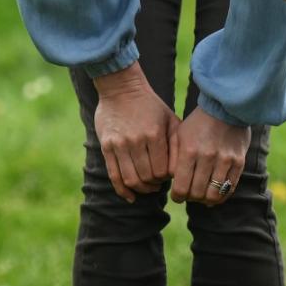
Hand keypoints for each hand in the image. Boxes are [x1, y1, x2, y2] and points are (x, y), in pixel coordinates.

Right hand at [90, 64, 179, 201]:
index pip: (163, 171)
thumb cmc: (150, 106)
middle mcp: (135, 141)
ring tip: (147, 187)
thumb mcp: (170, 120)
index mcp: (153, 135)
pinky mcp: (106, 146)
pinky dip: (122, 190)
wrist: (120, 89)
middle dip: (155, 184)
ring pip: (131, 179)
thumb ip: (177, 144)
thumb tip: (179, 171)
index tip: (168, 174)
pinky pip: (114, 175)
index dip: (167, 178)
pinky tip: (130, 197)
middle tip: (158, 182)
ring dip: (141, 189)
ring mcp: (119, 144)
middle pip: (147, 177)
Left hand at [167, 108, 251, 205]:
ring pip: (214, 195)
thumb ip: (172, 159)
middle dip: (190, 198)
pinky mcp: (238, 162)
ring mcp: (225, 160)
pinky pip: (230, 189)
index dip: (177, 196)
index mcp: (189, 151)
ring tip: (201, 195)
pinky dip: (221, 196)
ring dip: (205, 199)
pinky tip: (214, 193)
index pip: (181, 187)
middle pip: (197, 194)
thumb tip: (171, 183)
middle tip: (189, 195)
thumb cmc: (197, 124)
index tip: (177, 196)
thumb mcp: (178, 136)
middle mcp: (207, 157)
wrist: (225, 109)